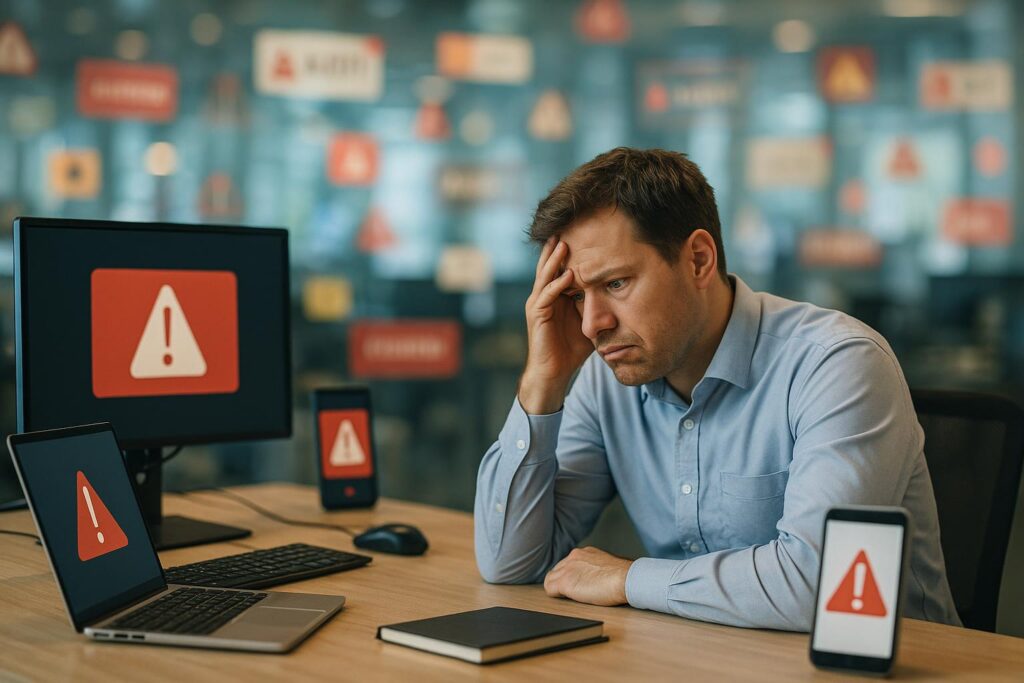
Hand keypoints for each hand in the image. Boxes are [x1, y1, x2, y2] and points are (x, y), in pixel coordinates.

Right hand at [519, 238, 592, 413]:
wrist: (554, 373)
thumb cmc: (572, 349)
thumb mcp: (590, 320)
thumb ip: (599, 305)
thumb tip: (621, 293)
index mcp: (555, 295)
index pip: (560, 266)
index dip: (568, 251)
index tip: (581, 233)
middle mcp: (543, 296)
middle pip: (549, 265)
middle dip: (557, 246)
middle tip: (566, 225)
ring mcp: (538, 304)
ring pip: (546, 275)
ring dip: (554, 259)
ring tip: (563, 243)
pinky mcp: (537, 315)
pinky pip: (546, 295)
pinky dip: (556, 284)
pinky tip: (568, 275)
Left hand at [543, 547, 632, 606]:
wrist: (626, 578)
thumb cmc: (623, 576)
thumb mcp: (606, 565)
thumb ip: (596, 568)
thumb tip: (597, 577)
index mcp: (583, 553)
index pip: (567, 564)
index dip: (569, 576)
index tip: (576, 584)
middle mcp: (573, 557)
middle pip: (557, 570)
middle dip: (562, 581)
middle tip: (572, 593)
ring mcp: (567, 569)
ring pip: (551, 579)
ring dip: (557, 588)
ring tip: (569, 597)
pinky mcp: (565, 582)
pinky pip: (549, 589)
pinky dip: (555, 595)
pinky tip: (566, 599)